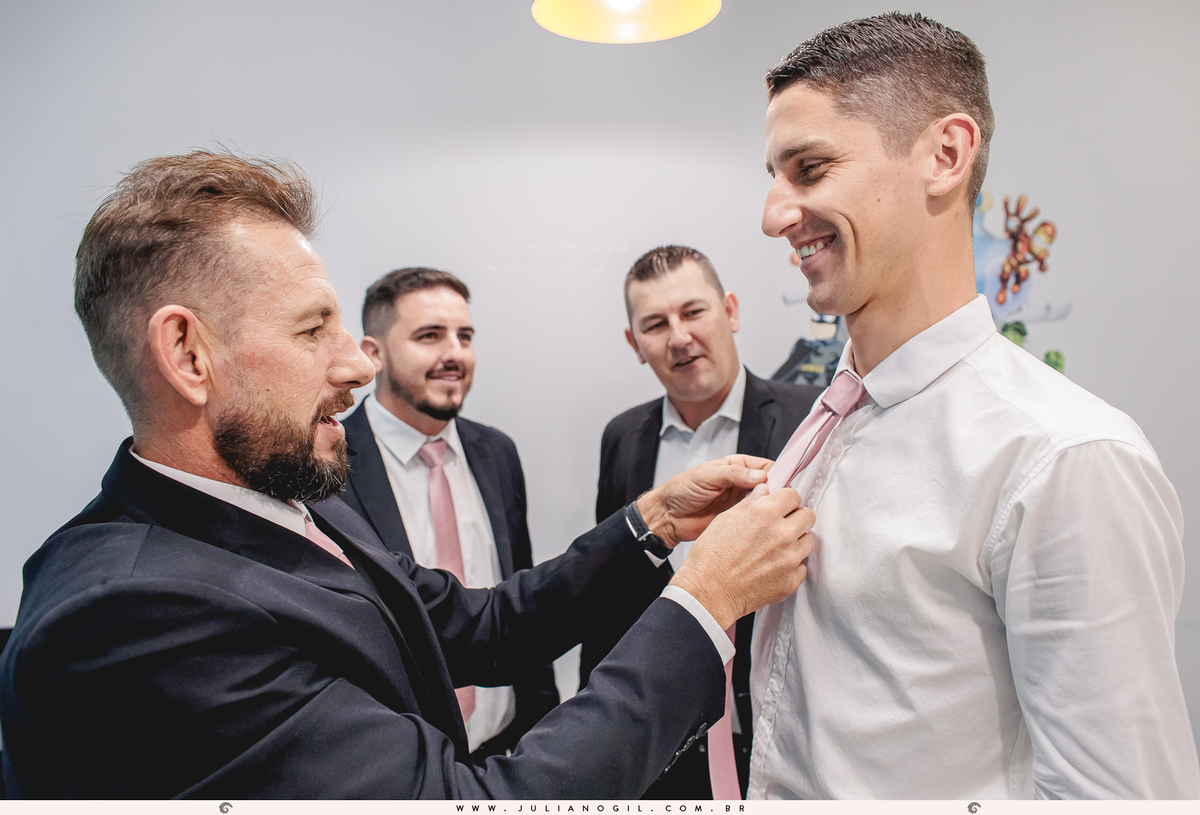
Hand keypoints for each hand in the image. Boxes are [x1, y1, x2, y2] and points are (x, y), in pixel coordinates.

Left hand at [636, 454, 770, 547]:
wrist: (667, 516)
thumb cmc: (681, 490)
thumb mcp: (706, 476)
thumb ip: (733, 474)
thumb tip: (760, 476)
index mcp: (736, 466)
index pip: (766, 467)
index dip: (777, 475)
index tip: (782, 485)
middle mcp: (742, 483)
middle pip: (771, 486)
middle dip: (776, 494)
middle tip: (777, 503)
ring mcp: (741, 502)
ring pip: (766, 504)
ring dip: (770, 509)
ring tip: (771, 515)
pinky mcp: (739, 520)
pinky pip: (756, 520)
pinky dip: (761, 522)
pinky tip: (763, 525)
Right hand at [669, 483, 815, 629]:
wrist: (708, 592)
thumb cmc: (711, 556)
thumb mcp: (725, 519)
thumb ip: (750, 503)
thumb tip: (764, 492)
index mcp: (765, 513)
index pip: (793, 495)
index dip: (785, 500)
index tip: (781, 506)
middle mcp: (782, 534)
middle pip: (808, 516)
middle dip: (796, 517)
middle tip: (783, 525)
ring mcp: (789, 559)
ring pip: (809, 541)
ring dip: (797, 541)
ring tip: (778, 547)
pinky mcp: (791, 581)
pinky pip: (802, 566)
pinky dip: (792, 565)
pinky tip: (774, 566)